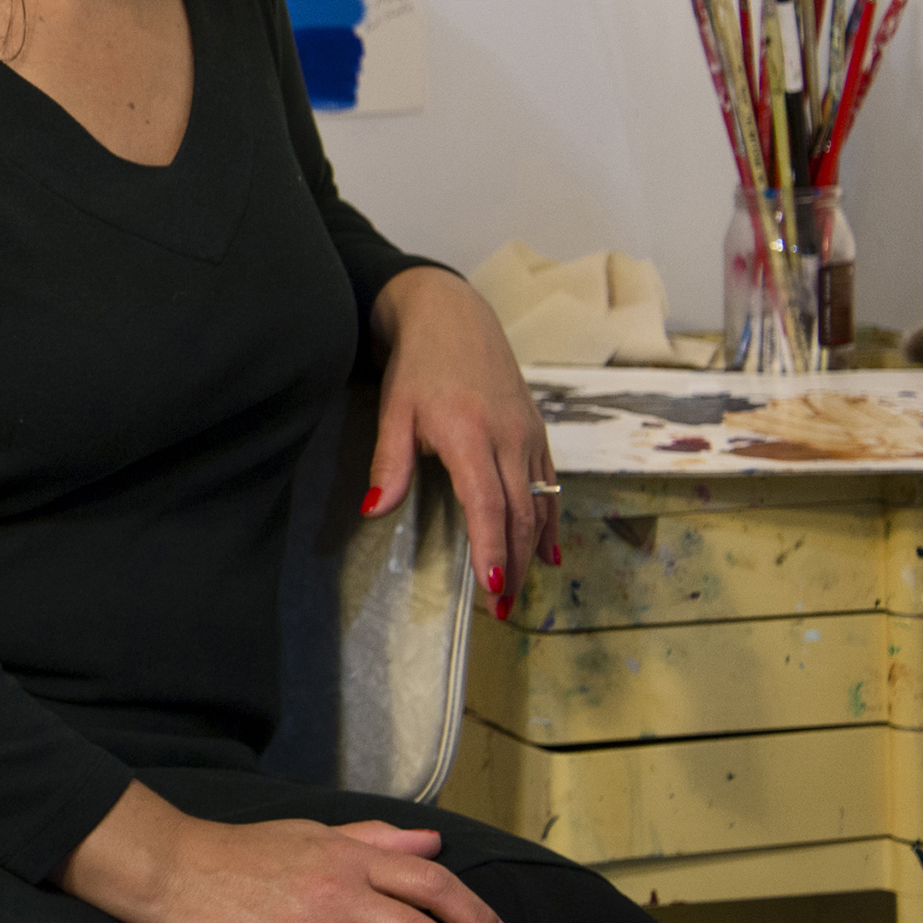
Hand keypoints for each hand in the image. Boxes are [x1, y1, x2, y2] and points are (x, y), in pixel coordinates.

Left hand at [362, 266, 554, 617]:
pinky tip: (548, 550)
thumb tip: (373, 512)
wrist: (453, 315)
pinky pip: (549, 484)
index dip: (491, 545)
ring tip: (520, 589)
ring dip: (533, 548)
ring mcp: (528, 434)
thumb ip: (388, 463)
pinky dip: (550, 519)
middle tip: (503, 608)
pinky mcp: (536, 431)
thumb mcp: (394, 410)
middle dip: (513, 561)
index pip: (487, 502)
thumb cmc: (418, 364)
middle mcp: (508, 436)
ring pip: (539, 501)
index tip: (492, 585)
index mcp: (470, 433)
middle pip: (519, 511)